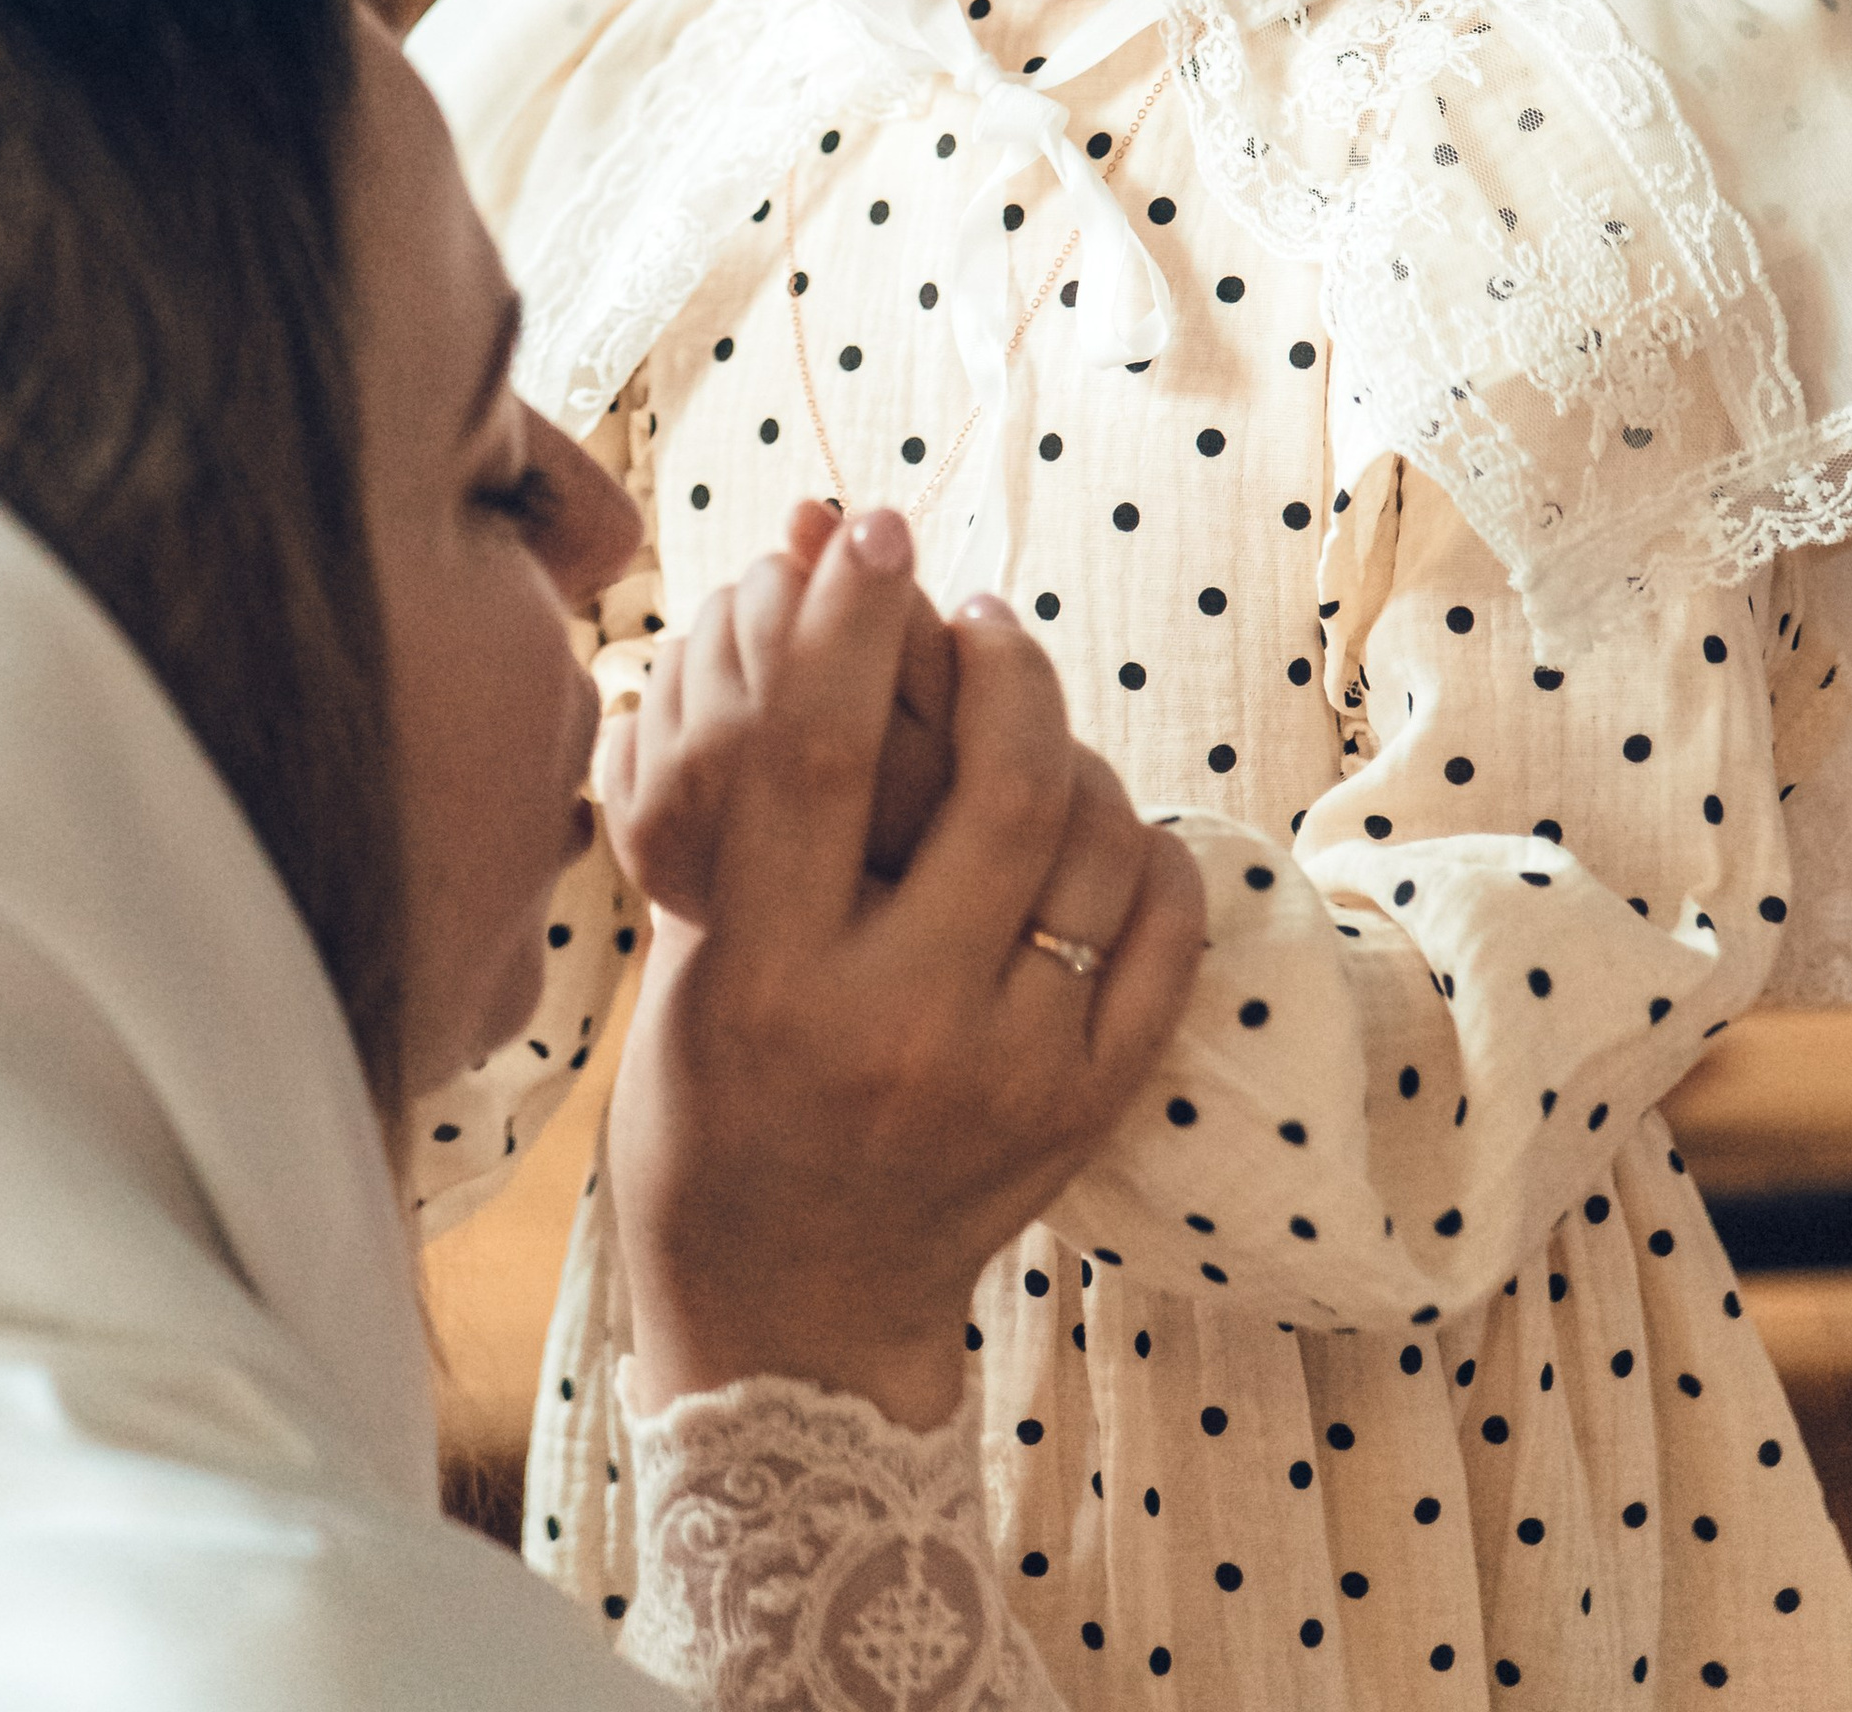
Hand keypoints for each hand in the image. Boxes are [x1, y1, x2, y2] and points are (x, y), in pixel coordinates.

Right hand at [608, 510, 1204, 1432]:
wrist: (790, 1323)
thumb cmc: (709, 1116)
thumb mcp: (690, 967)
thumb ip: (740, 807)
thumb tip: (777, 600)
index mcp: (766, 982)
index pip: (813, 759)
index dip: (844, 622)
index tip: (869, 528)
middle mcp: (895, 1028)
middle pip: (997, 787)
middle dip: (998, 661)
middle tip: (976, 609)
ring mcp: (1008, 1075)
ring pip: (1097, 848)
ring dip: (1076, 749)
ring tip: (1033, 714)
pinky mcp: (1085, 1110)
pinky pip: (1162, 937)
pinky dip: (1151, 855)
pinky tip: (1110, 820)